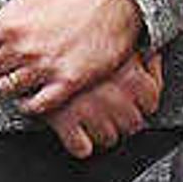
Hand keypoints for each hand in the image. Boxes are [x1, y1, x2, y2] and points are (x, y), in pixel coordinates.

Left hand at [0, 0, 143, 113]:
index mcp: (11, 21)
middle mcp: (25, 48)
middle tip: (6, 51)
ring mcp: (47, 68)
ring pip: (8, 88)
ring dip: (10, 79)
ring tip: (20, 68)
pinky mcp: (70, 82)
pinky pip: (37, 106)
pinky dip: (29, 102)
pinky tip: (34, 89)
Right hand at [48, 45, 163, 158]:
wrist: (31, 36)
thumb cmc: (75, 34)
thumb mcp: (113, 35)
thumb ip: (137, 50)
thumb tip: (151, 57)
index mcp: (128, 71)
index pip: (151, 100)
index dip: (144, 102)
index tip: (137, 100)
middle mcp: (112, 93)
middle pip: (133, 123)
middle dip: (124, 119)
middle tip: (113, 110)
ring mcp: (88, 109)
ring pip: (109, 138)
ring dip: (103, 132)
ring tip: (93, 118)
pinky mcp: (63, 121)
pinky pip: (81, 147)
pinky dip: (80, 144)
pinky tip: (77, 131)